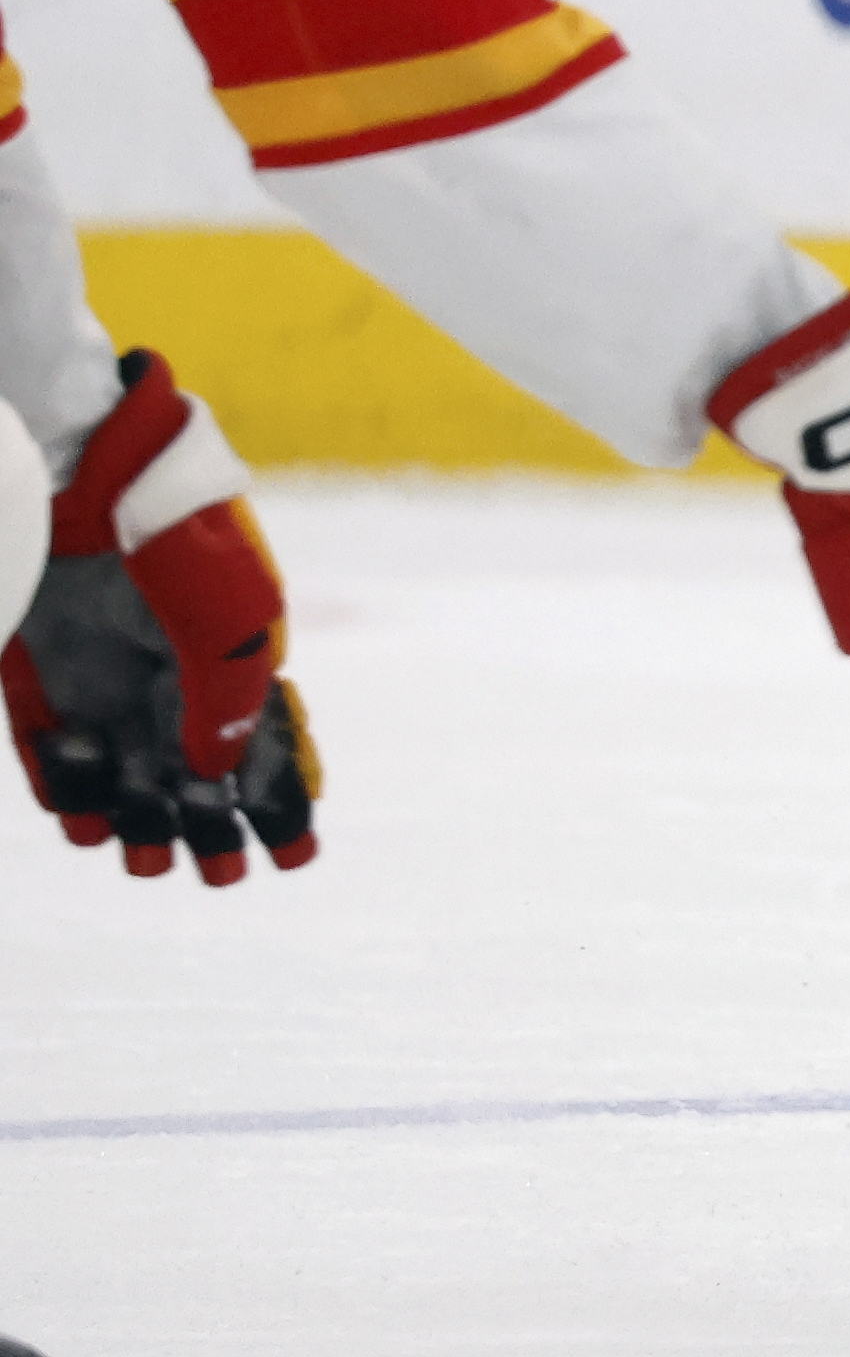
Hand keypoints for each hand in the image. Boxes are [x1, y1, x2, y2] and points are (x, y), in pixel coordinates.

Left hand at [3, 354, 320, 884]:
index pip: (270, 744)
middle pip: (201, 775)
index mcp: (237, 658)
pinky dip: (75, 793)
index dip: (287, 799)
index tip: (295, 852)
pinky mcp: (47, 687)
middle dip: (217, 830)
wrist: (84, 480)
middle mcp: (174, 680)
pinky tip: (89, 822)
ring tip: (145, 861)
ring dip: (143, 823)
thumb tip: (219, 773)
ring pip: (133, 778)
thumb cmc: (179, 538)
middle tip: (223, 876)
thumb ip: (229, 700)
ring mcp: (109, 684)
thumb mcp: (232, 619)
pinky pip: (62, 760)